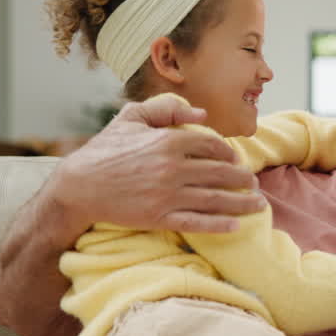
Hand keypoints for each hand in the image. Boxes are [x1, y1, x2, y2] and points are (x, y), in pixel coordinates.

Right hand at [53, 95, 264, 232]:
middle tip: (254, 183)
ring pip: (216, 199)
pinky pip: (197, 222)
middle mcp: (172, 168)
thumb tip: (201, 113)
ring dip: (242, 203)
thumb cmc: (103, 151)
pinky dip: (219, 224)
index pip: (213, 146)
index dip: (229, 153)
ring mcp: (167, 195)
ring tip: (259, 204)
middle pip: (221, 173)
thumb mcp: (131, 119)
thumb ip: (166, 109)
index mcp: (168, 142)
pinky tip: (236, 225)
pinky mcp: (160, 217)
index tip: (236, 161)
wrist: (77, 187)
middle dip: (243, 179)